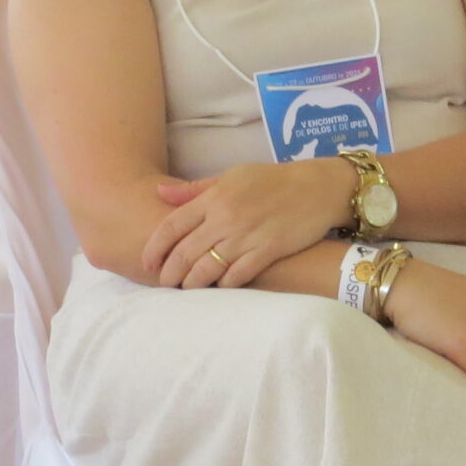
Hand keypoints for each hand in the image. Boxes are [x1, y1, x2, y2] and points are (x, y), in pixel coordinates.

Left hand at [144, 160, 351, 286]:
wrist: (318, 188)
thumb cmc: (273, 180)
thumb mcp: (232, 176)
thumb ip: (195, 189)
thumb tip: (159, 193)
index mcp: (214, 197)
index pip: (171, 226)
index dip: (154, 248)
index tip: (147, 263)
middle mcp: (226, 217)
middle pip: (184, 253)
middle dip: (169, 273)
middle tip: (165, 283)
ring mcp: (247, 236)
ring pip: (206, 269)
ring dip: (192, 284)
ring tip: (188, 289)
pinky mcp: (268, 250)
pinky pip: (237, 276)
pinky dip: (224, 285)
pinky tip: (220, 287)